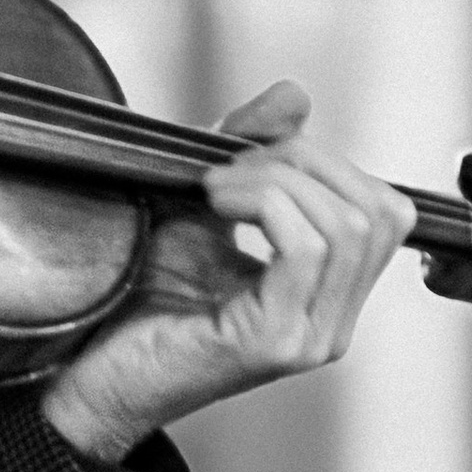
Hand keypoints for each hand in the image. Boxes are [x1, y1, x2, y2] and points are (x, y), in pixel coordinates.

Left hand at [40, 81, 414, 464]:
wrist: (86, 375)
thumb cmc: (138, 299)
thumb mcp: (201, 207)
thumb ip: (249, 152)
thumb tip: (295, 95)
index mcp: (328, 296)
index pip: (385, 210)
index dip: (326, 161)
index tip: (250, 154)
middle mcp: (331, 323)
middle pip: (377, 210)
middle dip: (305, 162)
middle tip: (228, 166)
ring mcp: (310, 337)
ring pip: (347, 225)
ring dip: (277, 180)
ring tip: (214, 186)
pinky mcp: (275, 343)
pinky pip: (305, 249)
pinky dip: (263, 203)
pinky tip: (214, 203)